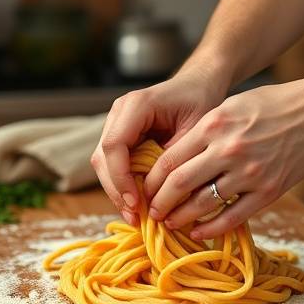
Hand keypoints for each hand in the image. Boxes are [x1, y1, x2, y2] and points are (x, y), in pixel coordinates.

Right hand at [91, 69, 227, 224]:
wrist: (199, 84)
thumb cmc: (201, 102)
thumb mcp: (195, 131)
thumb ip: (176, 159)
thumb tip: (161, 199)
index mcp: (136, 105)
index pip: (114, 145)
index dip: (121, 178)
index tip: (136, 204)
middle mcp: (119, 112)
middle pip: (103, 157)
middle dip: (117, 190)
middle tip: (135, 218)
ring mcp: (117, 122)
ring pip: (104, 163)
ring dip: (118, 191)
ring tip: (136, 216)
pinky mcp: (122, 134)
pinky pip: (115, 163)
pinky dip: (124, 184)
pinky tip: (138, 204)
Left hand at [144, 74, 303, 238]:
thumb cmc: (274, 104)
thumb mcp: (232, 105)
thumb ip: (205, 130)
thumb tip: (177, 155)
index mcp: (214, 125)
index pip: (170, 158)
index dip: (152, 179)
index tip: (146, 189)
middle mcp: (228, 149)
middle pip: (179, 183)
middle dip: (159, 202)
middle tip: (152, 212)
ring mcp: (250, 172)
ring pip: (202, 203)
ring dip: (181, 217)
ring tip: (171, 223)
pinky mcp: (270, 190)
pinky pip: (233, 216)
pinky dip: (212, 228)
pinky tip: (200, 232)